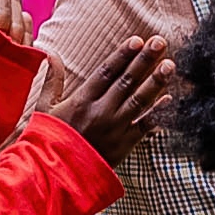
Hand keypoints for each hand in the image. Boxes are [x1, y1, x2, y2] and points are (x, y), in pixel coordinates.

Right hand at [49, 34, 175, 163]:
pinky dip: (158, 112)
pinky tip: (170, 99)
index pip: (106, 72)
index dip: (123, 55)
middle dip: (145, 60)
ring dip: (156, 81)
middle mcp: (101, 112)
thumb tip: (51, 55)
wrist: (57, 174)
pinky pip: (145, 126)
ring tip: (169, 64)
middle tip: (160, 42)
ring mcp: (115, 128)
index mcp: (82, 101)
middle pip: (127, 81)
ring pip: (140, 100)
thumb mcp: (44, 109)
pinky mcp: (124, 145)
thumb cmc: (49, 140)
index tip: (137, 40)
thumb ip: (52, 81)